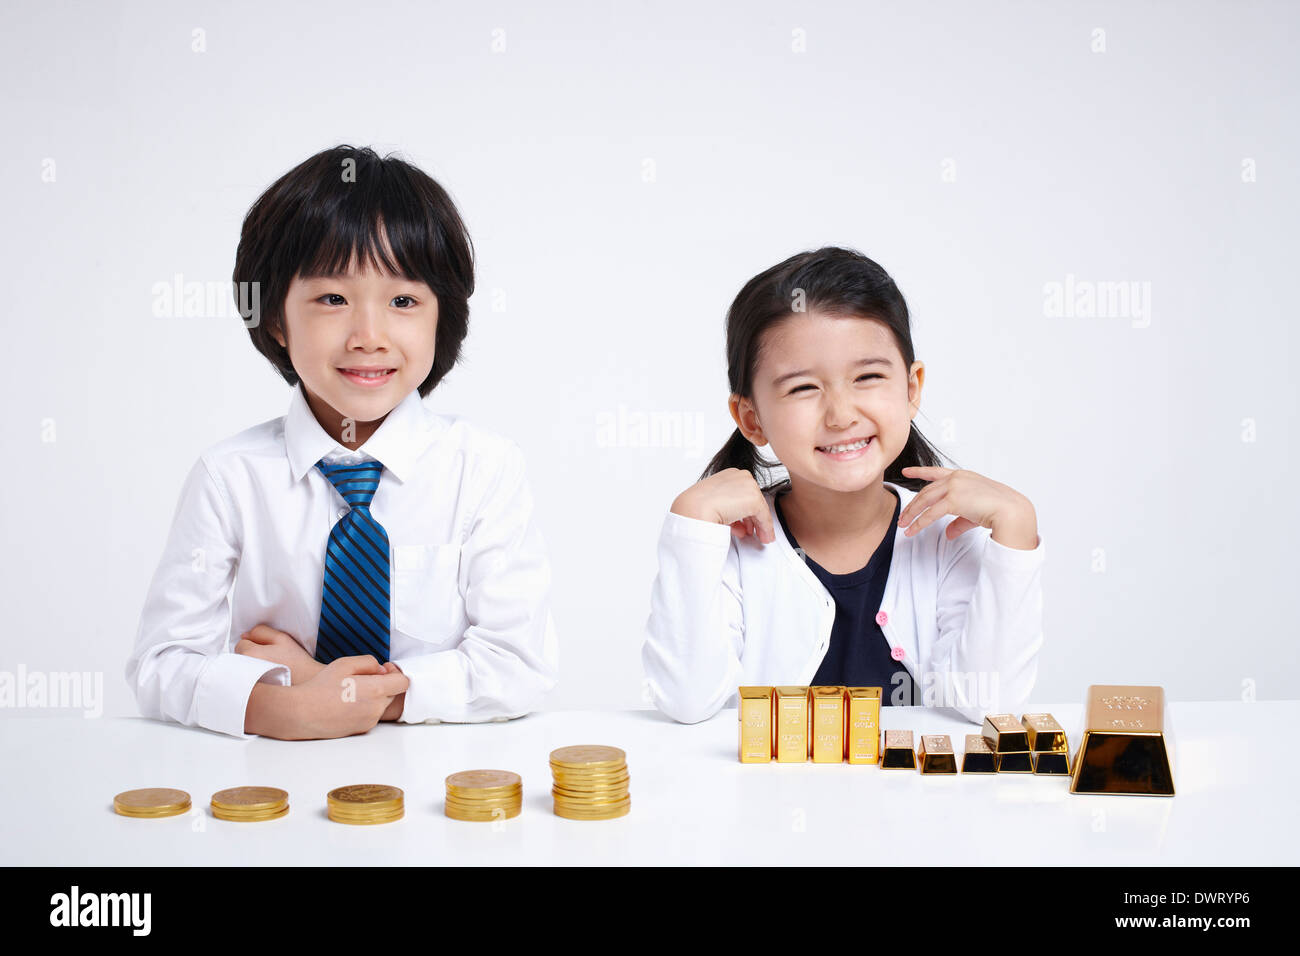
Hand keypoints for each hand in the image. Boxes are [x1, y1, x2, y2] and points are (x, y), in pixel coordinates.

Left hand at [235, 624, 324, 684]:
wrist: (308, 686)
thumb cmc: (297, 663)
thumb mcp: (282, 638)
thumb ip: (261, 631)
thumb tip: (245, 635)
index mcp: (250, 654)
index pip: (241, 643)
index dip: (254, 644)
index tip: (268, 651)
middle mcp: (242, 671)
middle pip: (238, 659)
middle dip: (249, 658)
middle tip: (269, 662)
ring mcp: (245, 687)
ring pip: (240, 672)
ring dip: (249, 671)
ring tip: (269, 674)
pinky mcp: (248, 699)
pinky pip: (244, 687)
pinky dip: (251, 685)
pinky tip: (267, 685)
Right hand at [288, 655, 409, 739]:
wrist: (301, 713)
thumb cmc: (320, 687)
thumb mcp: (345, 664)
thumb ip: (369, 662)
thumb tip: (381, 670)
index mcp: (376, 690)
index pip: (403, 683)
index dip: (395, 674)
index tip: (382, 670)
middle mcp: (376, 709)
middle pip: (393, 694)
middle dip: (383, 685)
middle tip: (362, 679)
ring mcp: (369, 722)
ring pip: (381, 705)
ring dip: (374, 697)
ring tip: (351, 692)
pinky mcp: (361, 730)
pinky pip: (371, 716)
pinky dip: (365, 709)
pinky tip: (346, 704)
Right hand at [670, 468, 774, 543]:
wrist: (694, 510)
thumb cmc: (695, 507)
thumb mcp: (712, 503)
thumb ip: (726, 508)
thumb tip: (736, 520)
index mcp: (728, 475)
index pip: (742, 494)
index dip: (744, 511)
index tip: (744, 524)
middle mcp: (740, 476)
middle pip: (752, 500)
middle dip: (752, 518)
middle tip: (751, 531)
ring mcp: (748, 486)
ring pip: (759, 508)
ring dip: (759, 525)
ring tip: (757, 536)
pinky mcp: (754, 499)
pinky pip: (764, 517)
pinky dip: (765, 528)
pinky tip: (765, 537)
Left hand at [898, 466, 1038, 549]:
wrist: (1010, 510)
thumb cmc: (999, 509)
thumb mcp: (974, 513)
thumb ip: (959, 521)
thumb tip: (948, 534)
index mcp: (963, 476)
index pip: (936, 472)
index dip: (919, 471)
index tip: (906, 471)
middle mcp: (956, 478)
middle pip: (926, 491)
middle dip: (913, 505)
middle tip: (903, 516)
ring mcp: (953, 487)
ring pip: (924, 501)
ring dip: (912, 514)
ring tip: (903, 525)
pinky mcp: (952, 500)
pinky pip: (930, 514)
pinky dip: (919, 524)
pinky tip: (912, 531)